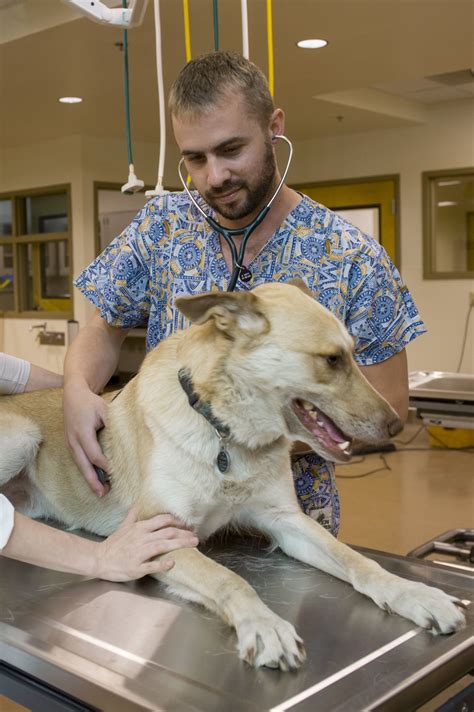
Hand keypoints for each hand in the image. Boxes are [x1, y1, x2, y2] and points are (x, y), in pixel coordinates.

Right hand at [63, 382, 109, 496]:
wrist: (72, 396)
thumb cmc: (91, 403)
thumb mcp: (104, 409)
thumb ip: (112, 423)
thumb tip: (126, 437)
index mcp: (83, 433)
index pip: (94, 454)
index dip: (104, 466)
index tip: (115, 474)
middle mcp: (74, 441)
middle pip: (84, 465)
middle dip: (93, 480)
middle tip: (103, 494)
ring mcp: (71, 444)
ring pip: (80, 465)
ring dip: (90, 479)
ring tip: (101, 492)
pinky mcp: (71, 445)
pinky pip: (79, 461)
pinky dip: (87, 471)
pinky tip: (95, 480)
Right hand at [94, 509, 198, 580]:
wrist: (99, 559)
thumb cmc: (115, 544)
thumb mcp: (124, 525)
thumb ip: (135, 514)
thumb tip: (140, 500)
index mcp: (140, 528)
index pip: (163, 520)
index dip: (178, 522)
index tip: (188, 525)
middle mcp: (141, 538)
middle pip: (167, 533)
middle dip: (184, 534)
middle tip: (196, 536)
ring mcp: (139, 553)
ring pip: (162, 546)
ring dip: (180, 545)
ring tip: (193, 544)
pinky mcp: (136, 568)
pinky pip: (151, 566)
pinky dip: (162, 564)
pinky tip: (172, 563)